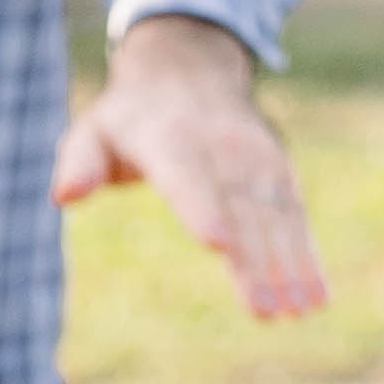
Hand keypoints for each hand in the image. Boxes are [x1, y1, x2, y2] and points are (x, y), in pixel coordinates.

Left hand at [54, 15, 327, 322]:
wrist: (189, 71)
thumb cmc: (129, 118)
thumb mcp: (92, 130)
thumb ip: (79, 162)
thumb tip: (65, 197)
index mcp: (171, 137)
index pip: (187, 176)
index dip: (203, 209)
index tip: (219, 247)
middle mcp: (224, 147)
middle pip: (241, 209)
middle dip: (256, 261)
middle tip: (266, 312)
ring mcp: (257, 157)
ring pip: (277, 216)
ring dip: (292, 265)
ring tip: (299, 312)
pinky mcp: (279, 170)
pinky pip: (295, 215)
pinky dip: (308, 255)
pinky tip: (318, 295)